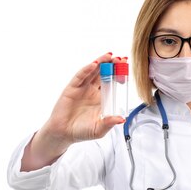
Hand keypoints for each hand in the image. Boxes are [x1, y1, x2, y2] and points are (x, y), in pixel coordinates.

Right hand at [20, 53, 127, 170]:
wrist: (63, 134)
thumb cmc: (82, 131)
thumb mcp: (99, 129)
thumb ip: (109, 123)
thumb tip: (122, 119)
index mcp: (102, 98)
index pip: (112, 82)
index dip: (119, 74)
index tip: (127, 68)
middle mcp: (93, 91)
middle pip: (104, 73)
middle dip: (112, 65)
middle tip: (121, 58)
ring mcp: (82, 88)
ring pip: (93, 71)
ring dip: (101, 62)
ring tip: (110, 55)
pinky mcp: (72, 88)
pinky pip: (80, 76)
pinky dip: (86, 70)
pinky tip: (94, 65)